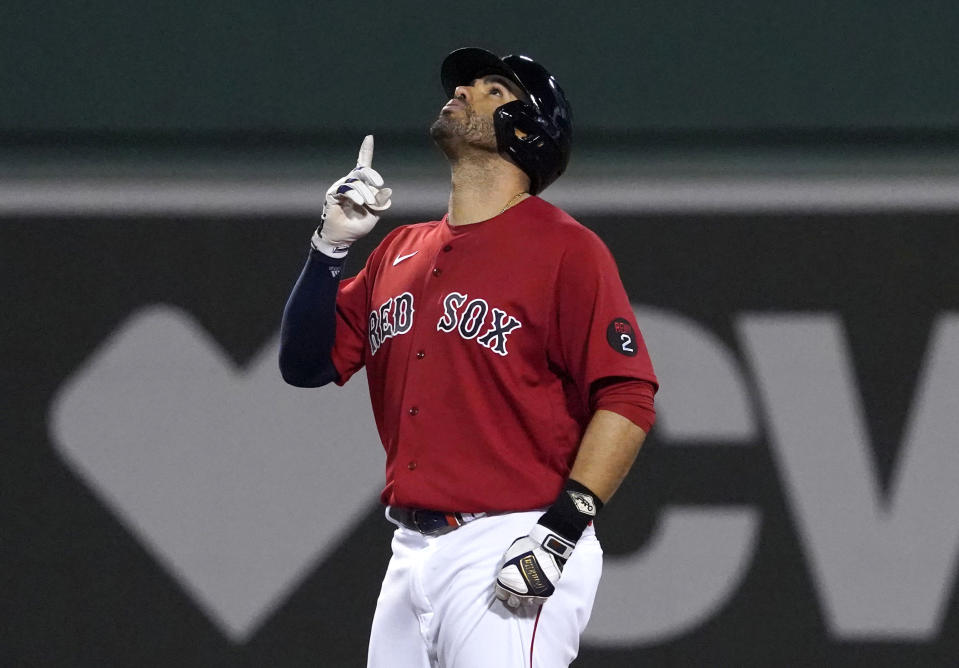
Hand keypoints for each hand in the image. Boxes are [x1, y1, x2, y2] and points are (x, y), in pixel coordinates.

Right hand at [312, 135, 392, 256]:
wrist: (343, 237)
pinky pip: (345, 189)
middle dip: (372, 176)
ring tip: (368, 203)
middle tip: (379, 185)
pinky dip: (354, 195)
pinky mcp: (333, 194)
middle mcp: (350, 183)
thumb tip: (388, 190)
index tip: (369, 137)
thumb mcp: (375, 214)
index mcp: (361, 185)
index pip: (363, 165)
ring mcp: (341, 188)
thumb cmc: (358, 225)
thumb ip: (381, 202)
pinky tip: (359, 202)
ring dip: (365, 192)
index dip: (365, 151)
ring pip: (355, 182)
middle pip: (362, 171)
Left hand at [494, 523, 575, 607]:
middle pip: (513, 602)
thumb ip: (507, 565)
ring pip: (526, 603)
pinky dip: (538, 597)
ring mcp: (531, 594)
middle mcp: (517, 591)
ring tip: (528, 591)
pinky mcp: (544, 593)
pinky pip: (539, 601)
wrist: (546, 548)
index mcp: (506, 581)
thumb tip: (506, 567)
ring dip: (526, 598)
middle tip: (516, 593)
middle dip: (513, 598)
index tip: (505, 589)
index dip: (503, 591)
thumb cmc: (527, 548)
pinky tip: (537, 591)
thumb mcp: (511, 554)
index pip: (501, 594)